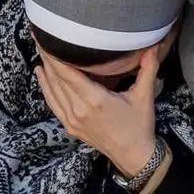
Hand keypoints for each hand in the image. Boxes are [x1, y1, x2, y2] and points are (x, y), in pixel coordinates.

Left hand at [34, 45, 161, 176]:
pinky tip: (41, 73)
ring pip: (52, 90)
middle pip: (56, 79)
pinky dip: (45, 87)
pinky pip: (52, 103)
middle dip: (47, 58)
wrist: (133, 155)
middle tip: (40, 38)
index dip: (55, 56)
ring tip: (40, 50)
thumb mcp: (144, 95)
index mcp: (95, 100)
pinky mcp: (69, 126)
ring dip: (45, 70)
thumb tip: (153, 45)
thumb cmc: (139, 125)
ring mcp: (72, 119)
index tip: (49, 39)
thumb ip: (148, 68)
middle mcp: (79, 110)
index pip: (68, 74)